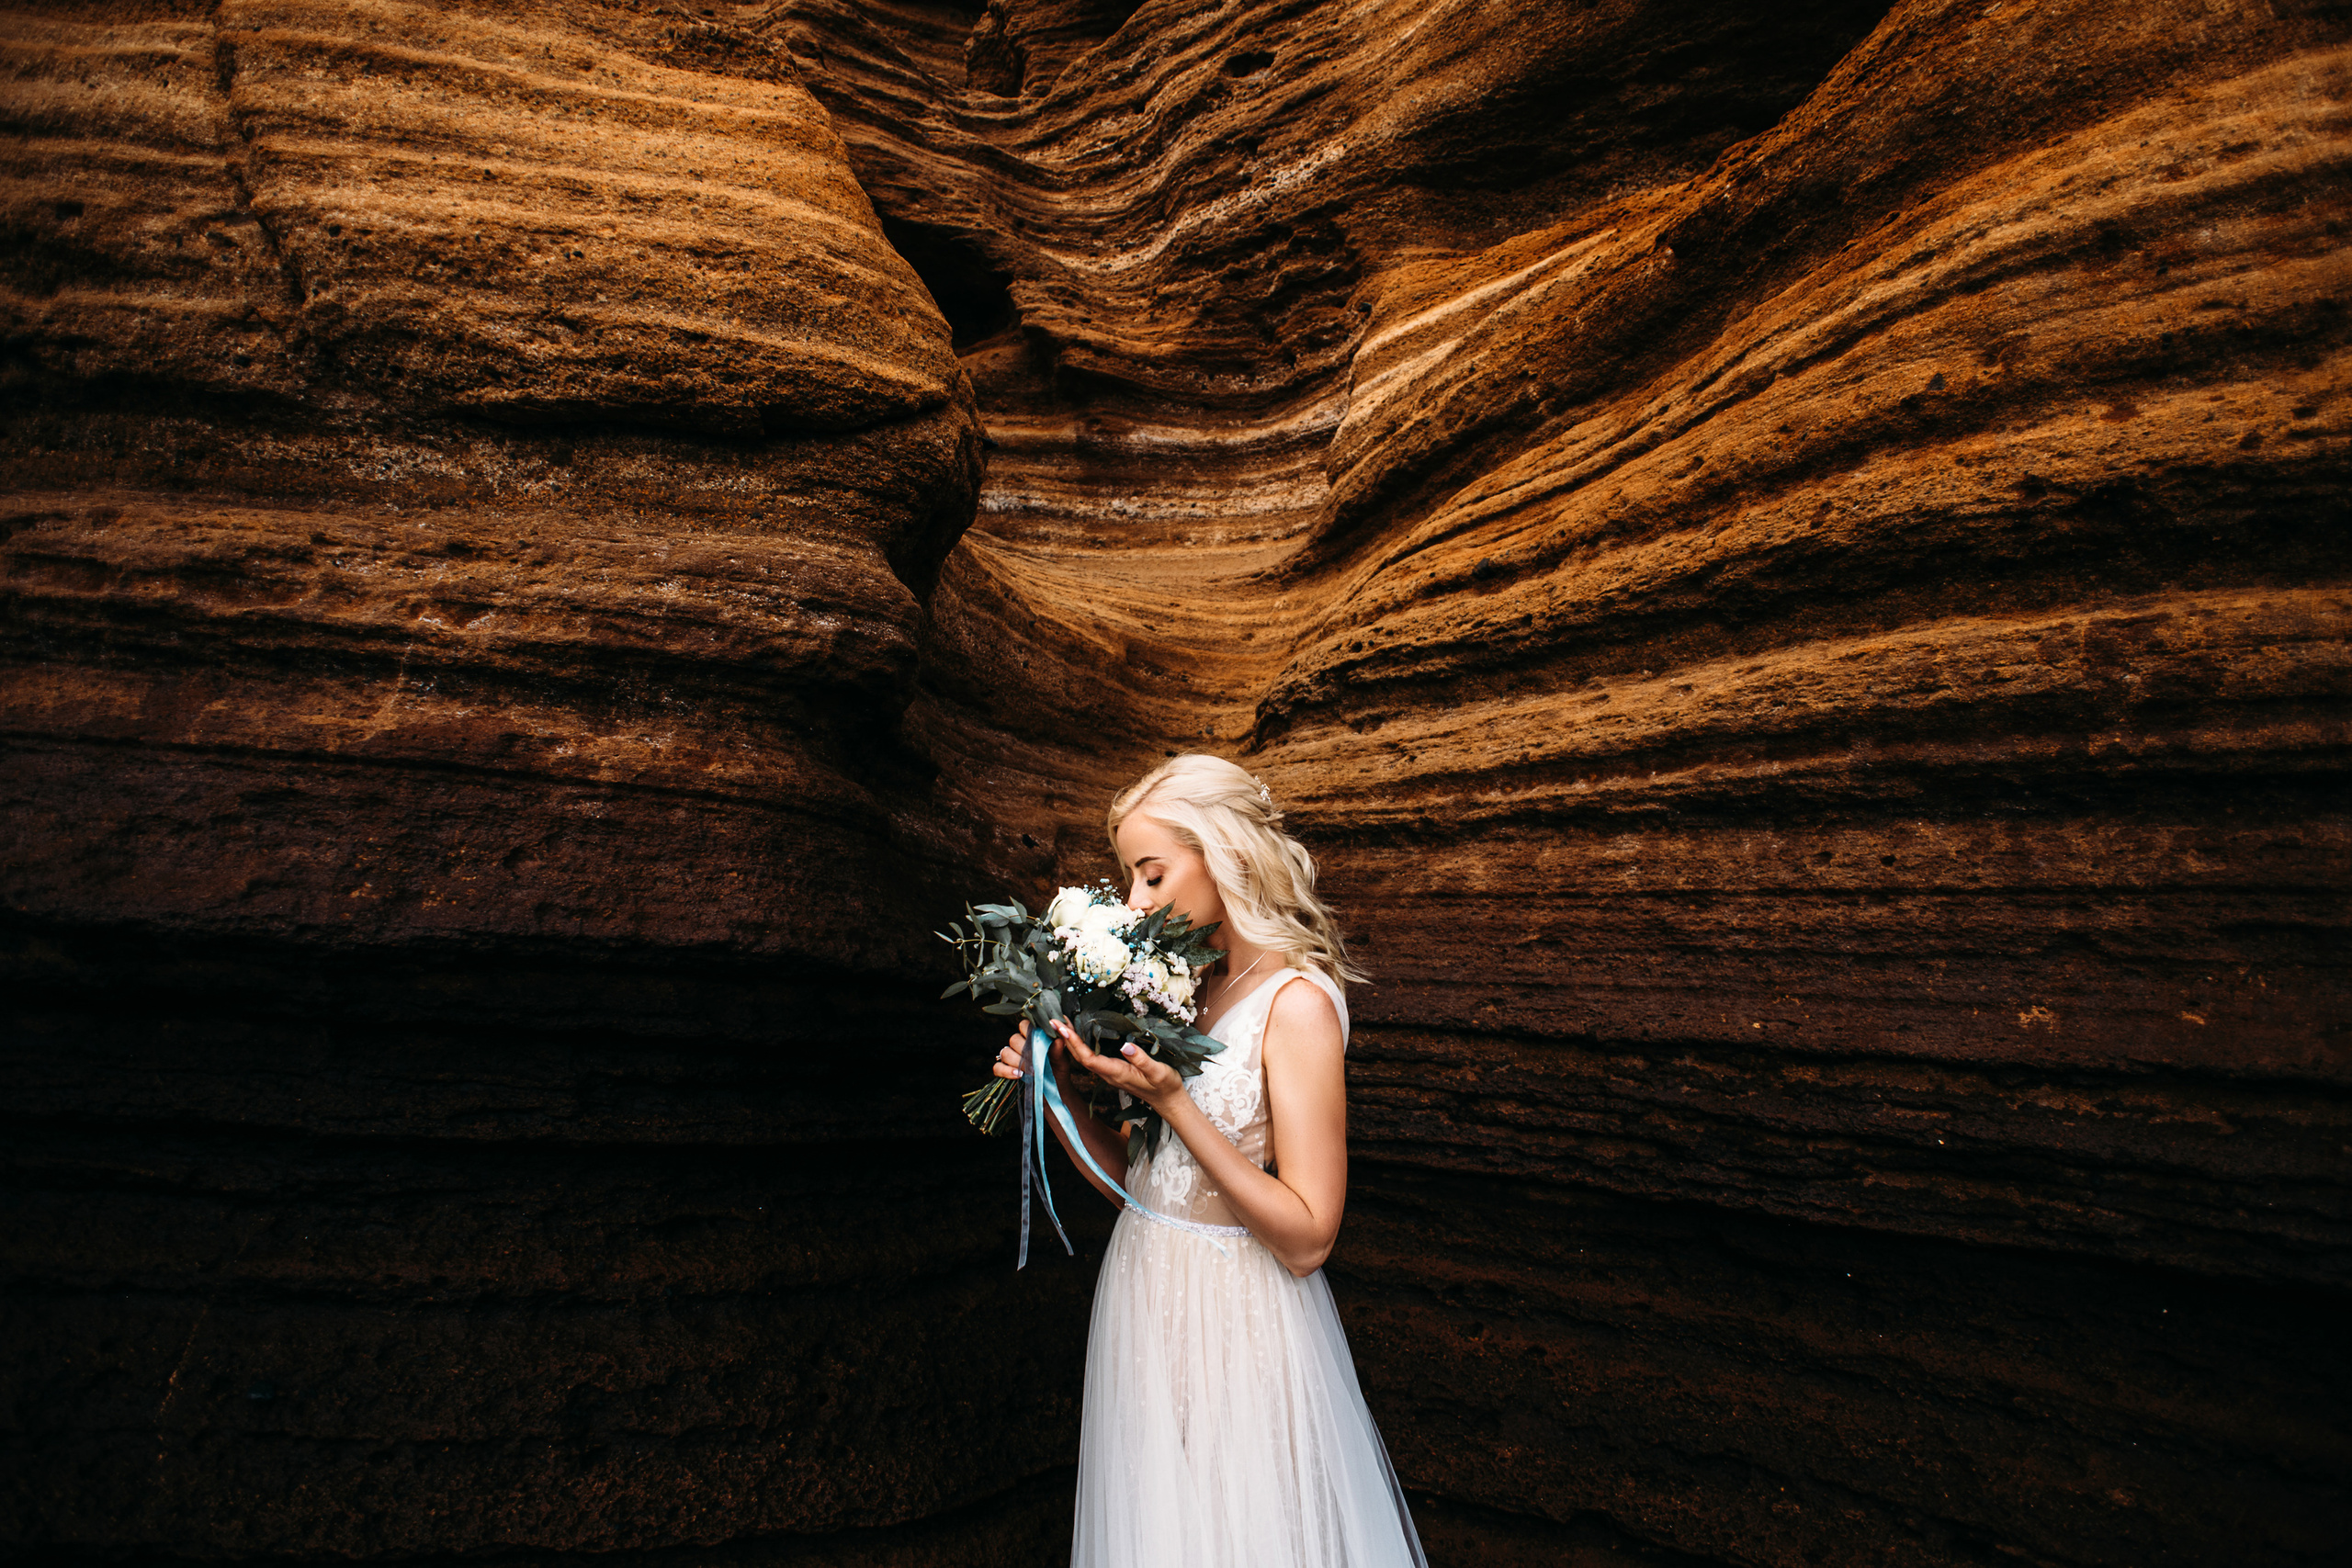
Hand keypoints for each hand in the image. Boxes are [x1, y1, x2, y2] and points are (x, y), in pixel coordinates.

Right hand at [991, 1023, 1079, 1081]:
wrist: (1054, 1089)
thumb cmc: (1058, 1070)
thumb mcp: (1061, 1061)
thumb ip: (1058, 1050)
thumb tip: (1058, 1040)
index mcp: (1033, 1036)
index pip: (1024, 1025)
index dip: (1029, 1031)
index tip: (1039, 1041)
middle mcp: (1020, 1044)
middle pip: (1013, 1039)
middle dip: (1024, 1051)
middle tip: (1036, 1061)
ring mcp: (1012, 1057)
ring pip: (1005, 1052)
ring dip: (1017, 1061)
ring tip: (1030, 1071)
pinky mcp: (1006, 1070)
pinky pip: (998, 1067)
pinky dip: (1006, 1071)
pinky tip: (1018, 1075)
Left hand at [1053, 1018, 1183, 1110]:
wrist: (1169, 1102)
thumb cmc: (1165, 1087)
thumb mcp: (1158, 1072)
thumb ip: (1141, 1059)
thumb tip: (1124, 1045)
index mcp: (1116, 1073)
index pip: (1088, 1058)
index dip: (1073, 1043)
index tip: (1062, 1027)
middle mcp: (1109, 1074)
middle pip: (1080, 1057)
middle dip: (1066, 1039)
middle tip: (1054, 1020)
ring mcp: (1110, 1073)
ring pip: (1084, 1057)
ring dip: (1071, 1041)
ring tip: (1063, 1023)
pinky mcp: (1114, 1070)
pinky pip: (1091, 1057)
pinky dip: (1082, 1044)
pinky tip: (1080, 1034)